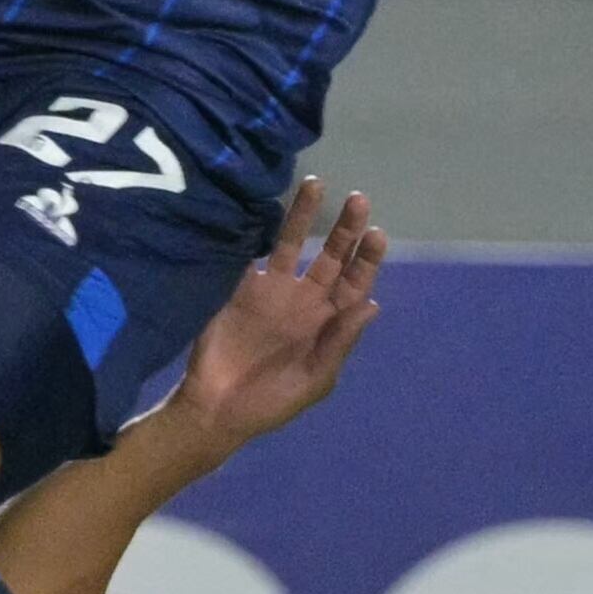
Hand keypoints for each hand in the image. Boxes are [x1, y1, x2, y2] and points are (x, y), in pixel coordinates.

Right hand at [159, 179, 388, 460]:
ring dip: (304, 217)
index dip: (366, 259)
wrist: (217, 409)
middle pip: (330, 256)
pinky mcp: (239, 288)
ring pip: (292, 244)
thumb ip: (340, 341)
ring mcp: (272, 291)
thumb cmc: (272, 402)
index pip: (354, 283)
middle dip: (345, 229)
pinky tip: (266, 205)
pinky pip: (252, 253)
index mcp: (328, 322)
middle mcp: (304, 300)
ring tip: (314, 184)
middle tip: (358, 200)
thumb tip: (372, 304)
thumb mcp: (315, 378)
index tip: (376, 234)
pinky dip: (258, 230)